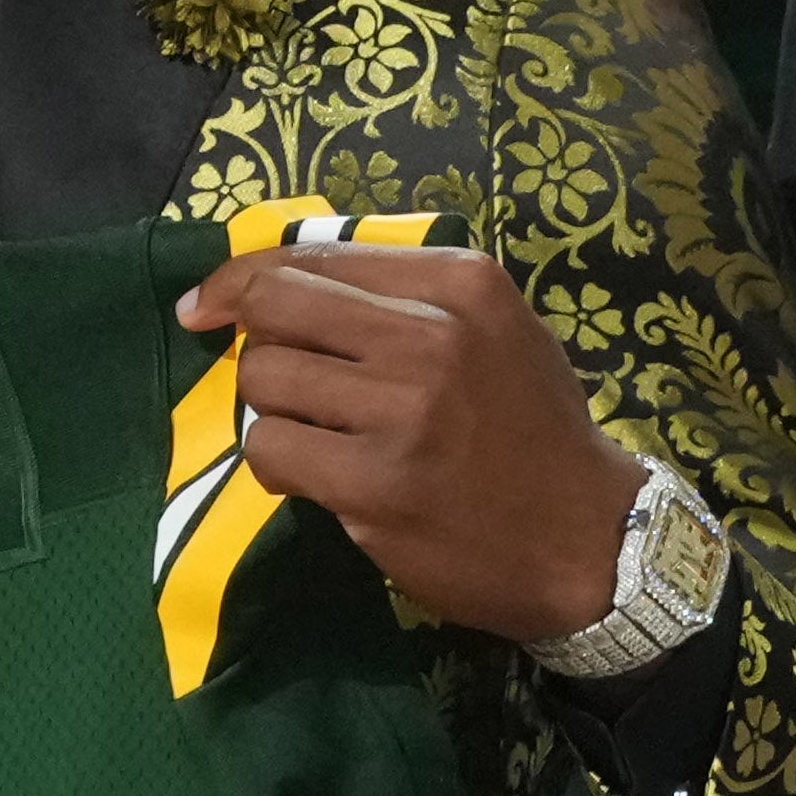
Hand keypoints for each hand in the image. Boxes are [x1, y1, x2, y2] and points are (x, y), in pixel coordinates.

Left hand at [173, 243, 645, 645]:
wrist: (588, 539)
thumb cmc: (533, 429)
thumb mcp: (495, 329)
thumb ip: (404, 294)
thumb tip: (280, 277)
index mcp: (460, 283)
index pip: (311, 256)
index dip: (240, 278)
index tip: (207, 304)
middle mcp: (430, 335)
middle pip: (273, 308)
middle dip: (250, 341)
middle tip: (274, 381)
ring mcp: (402, 411)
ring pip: (263, 379)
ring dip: (270, 410)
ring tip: (318, 435)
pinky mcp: (376, 484)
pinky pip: (270, 450)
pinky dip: (275, 462)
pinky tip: (316, 476)